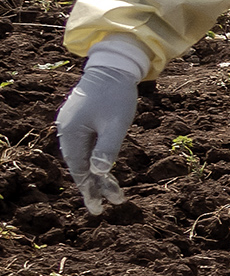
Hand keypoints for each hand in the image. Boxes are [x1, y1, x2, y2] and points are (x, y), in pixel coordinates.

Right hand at [52, 47, 138, 212]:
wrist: (112, 67)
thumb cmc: (116, 95)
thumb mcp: (116, 123)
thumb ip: (107, 148)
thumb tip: (99, 173)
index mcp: (72, 133)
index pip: (78, 169)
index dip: (87, 189)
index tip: (97, 208)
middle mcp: (67, 132)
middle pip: (79, 165)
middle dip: (93, 187)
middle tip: (104, 207)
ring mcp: (72, 127)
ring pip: (83, 157)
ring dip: (96, 175)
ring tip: (111, 194)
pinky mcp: (80, 122)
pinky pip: (85, 147)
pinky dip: (95, 160)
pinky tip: (103, 171)